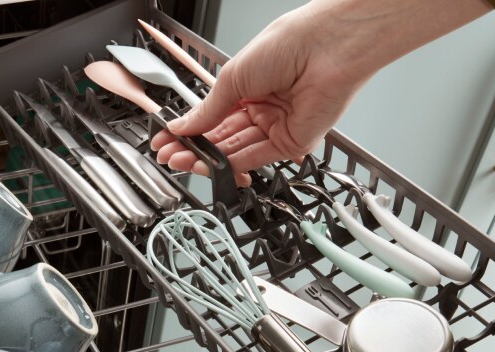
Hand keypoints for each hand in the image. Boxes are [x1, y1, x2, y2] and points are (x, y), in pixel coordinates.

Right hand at [151, 0, 492, 179]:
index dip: (189, 131)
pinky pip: (257, 158)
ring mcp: (276, 127)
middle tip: (170, 155)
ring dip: (207, 159)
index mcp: (248, 88)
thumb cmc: (290, 45)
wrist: (327, 47)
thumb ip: (209, 109)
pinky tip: (211, 164)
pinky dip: (232, 164)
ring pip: (236, 151)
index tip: (166, 140)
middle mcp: (262, 109)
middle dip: (194, 149)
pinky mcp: (292, 143)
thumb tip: (184, 127)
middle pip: (222, 138)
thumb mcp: (234, 77)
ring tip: (183, 160)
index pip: (213, 118)